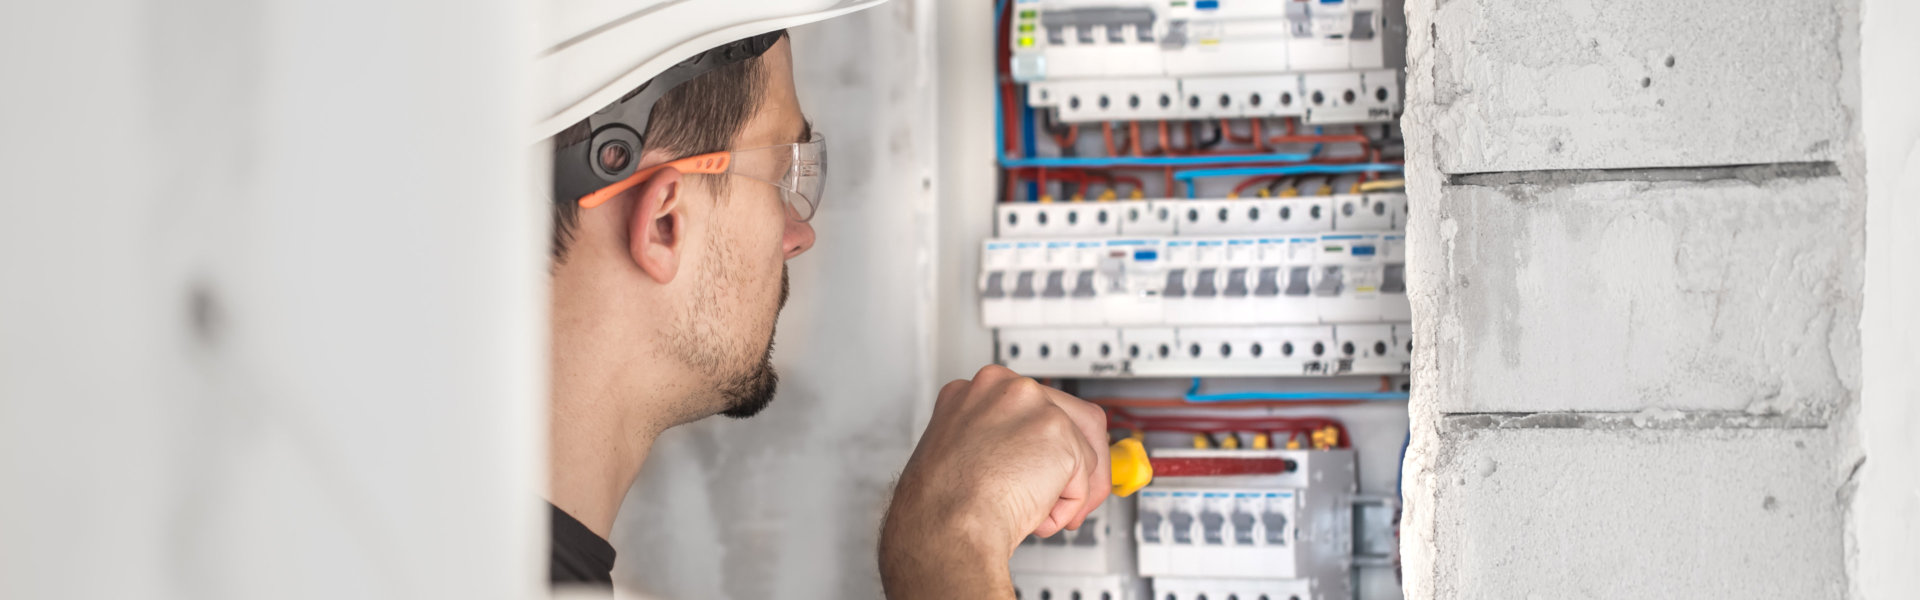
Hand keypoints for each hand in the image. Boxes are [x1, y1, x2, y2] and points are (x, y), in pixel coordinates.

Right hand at [879, 365, 1109, 598]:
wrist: (946, 525)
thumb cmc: (943, 508)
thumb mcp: (957, 458)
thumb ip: (991, 446)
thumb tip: (1024, 462)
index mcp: (972, 394)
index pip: (1027, 407)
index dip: (1039, 446)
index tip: (1040, 467)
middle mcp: (1001, 387)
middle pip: (1065, 416)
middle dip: (1072, 463)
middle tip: (1063, 496)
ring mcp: (1031, 404)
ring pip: (1081, 446)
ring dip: (1071, 487)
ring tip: (1045, 513)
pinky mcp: (1056, 429)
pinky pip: (1084, 473)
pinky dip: (1069, 504)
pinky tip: (1039, 517)